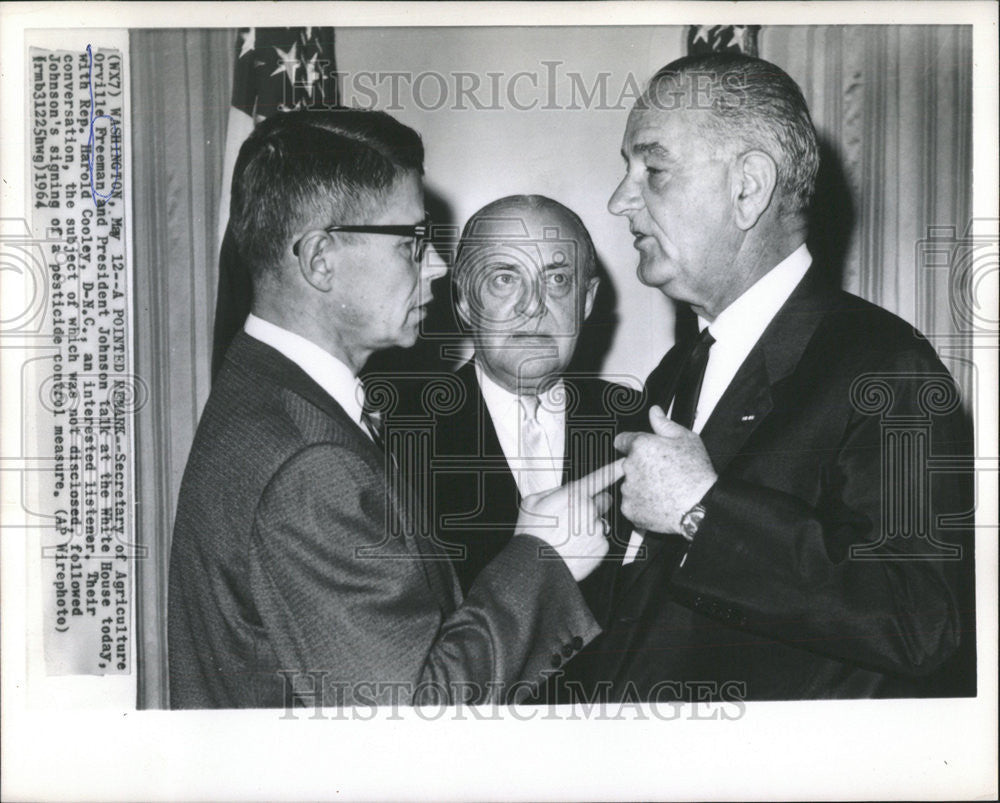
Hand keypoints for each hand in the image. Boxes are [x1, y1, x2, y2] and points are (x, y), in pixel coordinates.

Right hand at [515, 459, 624, 580]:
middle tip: (575, 517)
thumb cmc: (532, 533)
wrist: (536, 566)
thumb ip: (553, 491)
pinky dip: (591, 543)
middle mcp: (589, 510)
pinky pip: (600, 540)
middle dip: (593, 505)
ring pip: (600, 522)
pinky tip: (574, 548)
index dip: (615, 468)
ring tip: (569, 538)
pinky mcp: (602, 547)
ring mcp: (598, 529)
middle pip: (603, 501)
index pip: (600, 477)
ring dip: (589, 526)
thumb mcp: (532, 502)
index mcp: (573, 495)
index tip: (626, 463)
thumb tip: (566, 491)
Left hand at [614, 406, 716, 533]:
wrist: (700, 506)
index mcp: (641, 446)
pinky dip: (641, 505)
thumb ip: (664, 424)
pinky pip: (631, 504)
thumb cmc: (696, 475)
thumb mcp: (686, 440)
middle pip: (627, 464)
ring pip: (629, 485)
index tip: (641, 452)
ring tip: (663, 489)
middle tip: (661, 473)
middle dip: (640, 467)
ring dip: (640, 486)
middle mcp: (630, 467)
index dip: (633, 445)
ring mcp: (628, 489)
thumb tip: (654, 412)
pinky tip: (659, 502)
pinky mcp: (629, 509)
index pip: (622, 440)